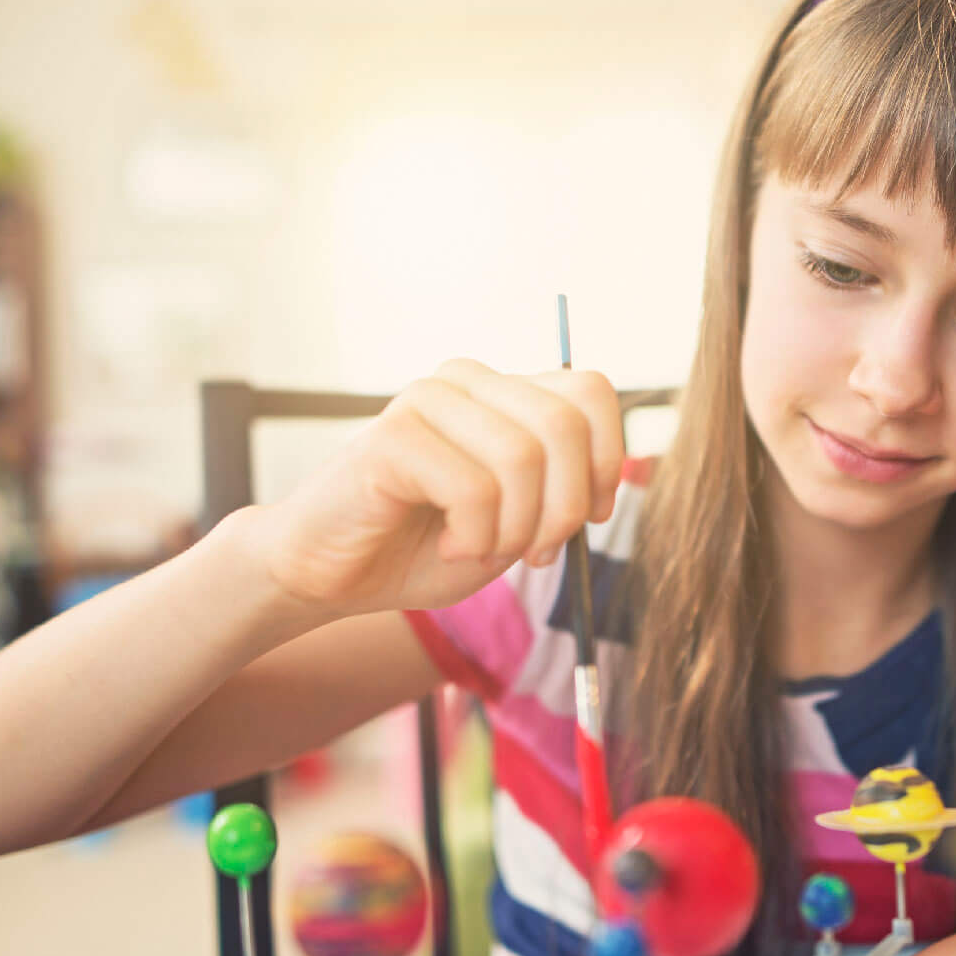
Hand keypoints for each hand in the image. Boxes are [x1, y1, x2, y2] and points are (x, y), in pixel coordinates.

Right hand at [244, 359, 624, 617]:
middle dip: (564, 509)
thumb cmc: (425, 547)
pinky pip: (473, 488)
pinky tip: (449, 544)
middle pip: (564, 426)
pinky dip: (475, 534)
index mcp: (504, 392)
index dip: (606, 462)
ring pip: (522, 458)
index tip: (588, 519)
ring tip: (481, 548)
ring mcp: (427, 401)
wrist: (332, 574)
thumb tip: (623, 474)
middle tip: (534, 552)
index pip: (591, 391)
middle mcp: (468, 381)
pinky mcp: (392, 436)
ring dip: (516, 529)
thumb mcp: (517, 522)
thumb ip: (563, 489)